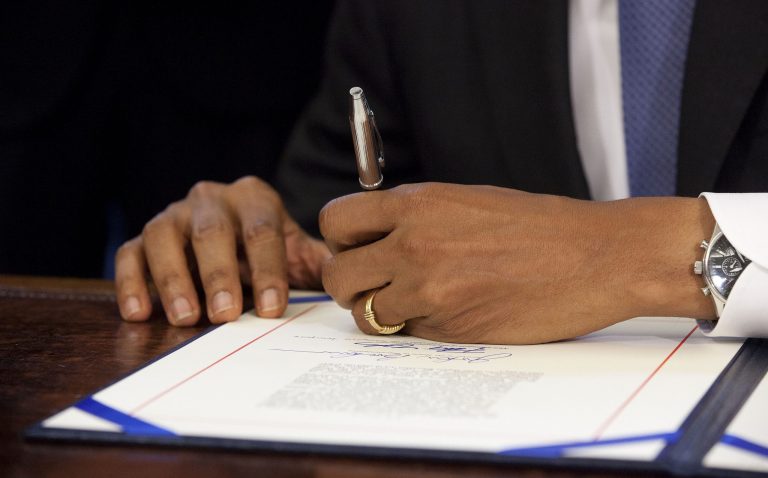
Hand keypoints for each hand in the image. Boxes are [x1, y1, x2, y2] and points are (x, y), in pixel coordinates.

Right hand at [115, 176, 329, 325]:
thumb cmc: (270, 251)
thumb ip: (319, 262)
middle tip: (226, 315)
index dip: (268, 268)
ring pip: (164, 237)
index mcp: (255, 199)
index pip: (262, 230)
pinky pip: (130, 253)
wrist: (234, 240)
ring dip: (174, 279)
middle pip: (212, 232)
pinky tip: (141, 313)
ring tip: (186, 318)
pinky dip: (131, 282)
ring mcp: (174, 215)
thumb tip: (348, 275)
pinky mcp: (144, 237)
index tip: (273, 307)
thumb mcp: (298, 253)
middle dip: (219, 275)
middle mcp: (211, 199)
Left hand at [320, 183, 715, 343]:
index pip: (336, 221)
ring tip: (412, 302)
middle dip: (350, 284)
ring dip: (380, 313)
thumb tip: (372, 235)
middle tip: (374, 285)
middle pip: (337, 276)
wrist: (596, 257)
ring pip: (365, 315)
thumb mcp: (466, 199)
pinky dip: (419, 329)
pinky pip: (408, 335)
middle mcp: (414, 245)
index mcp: (417, 203)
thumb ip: (413, 215)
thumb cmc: (538, 226)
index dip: (339, 239)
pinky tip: (452, 312)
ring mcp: (430, 291)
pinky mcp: (451, 330)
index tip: (355, 248)